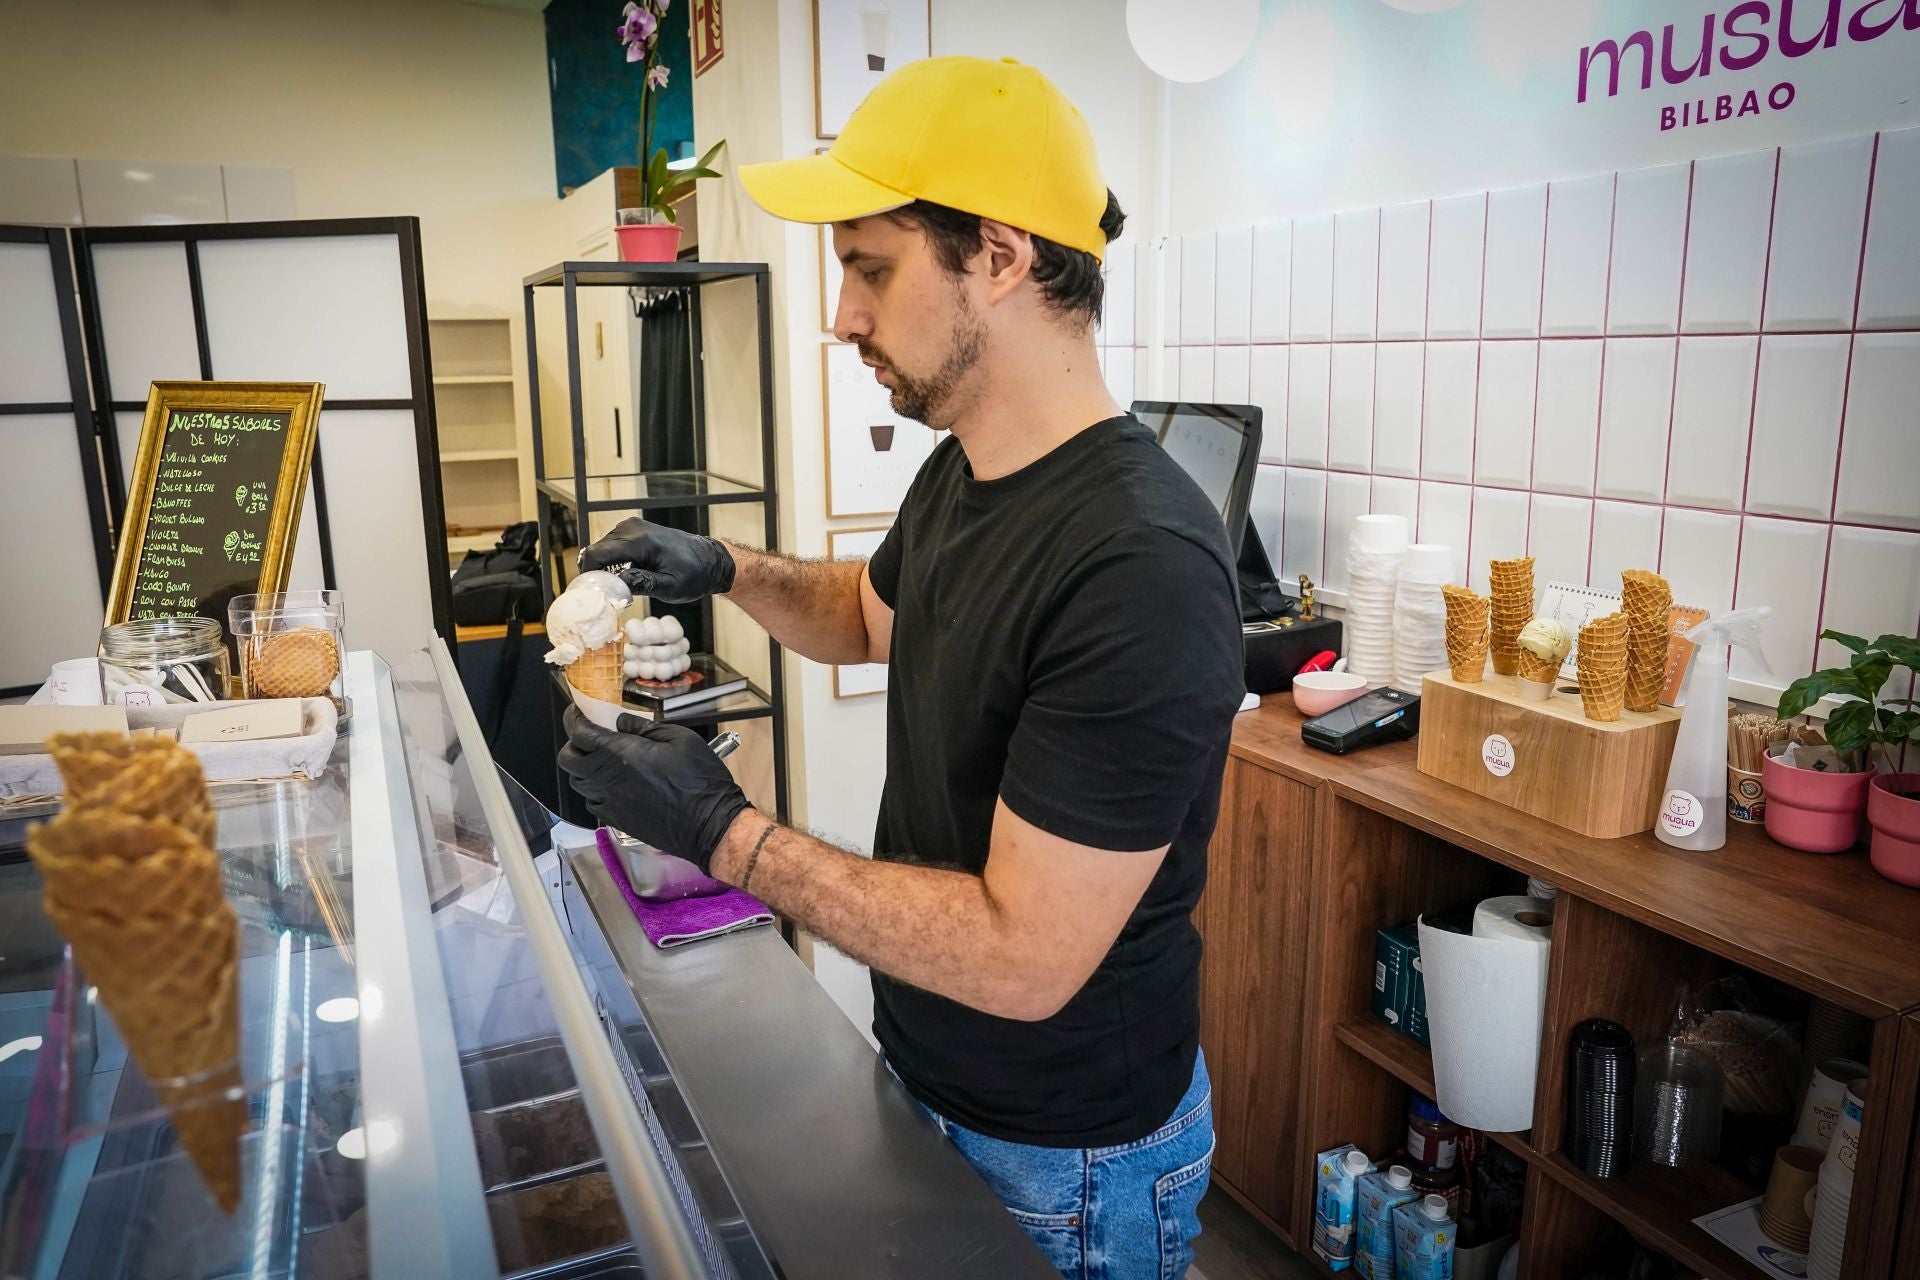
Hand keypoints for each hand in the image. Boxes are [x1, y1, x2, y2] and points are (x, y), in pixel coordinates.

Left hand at [557, 705, 750, 872]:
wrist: (708, 824)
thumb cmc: (699, 780)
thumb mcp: (680, 739)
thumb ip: (644, 728)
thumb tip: (621, 722)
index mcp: (620, 754)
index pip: (579, 733)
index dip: (574, 718)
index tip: (579, 711)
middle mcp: (606, 779)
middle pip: (568, 759)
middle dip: (573, 743)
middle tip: (591, 736)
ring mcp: (608, 802)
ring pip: (578, 781)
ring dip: (583, 767)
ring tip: (602, 759)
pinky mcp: (615, 820)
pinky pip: (592, 801)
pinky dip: (595, 789)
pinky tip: (614, 784)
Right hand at [579, 517, 734, 603]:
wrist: (710, 560)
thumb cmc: (695, 575)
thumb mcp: (670, 587)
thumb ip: (641, 583)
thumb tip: (615, 583)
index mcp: (641, 541)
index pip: (597, 554)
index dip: (589, 574)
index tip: (595, 593)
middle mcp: (632, 528)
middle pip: (596, 552)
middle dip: (598, 573)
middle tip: (612, 594)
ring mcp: (631, 526)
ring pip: (602, 550)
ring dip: (606, 568)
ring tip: (625, 584)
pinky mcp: (633, 530)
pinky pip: (612, 546)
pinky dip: (613, 561)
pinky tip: (628, 574)